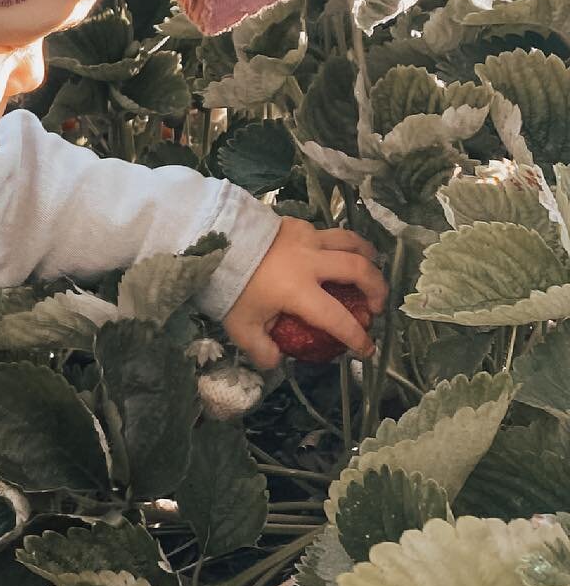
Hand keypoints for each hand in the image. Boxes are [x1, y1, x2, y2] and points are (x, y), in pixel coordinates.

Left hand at [223, 217, 387, 369]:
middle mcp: (310, 261)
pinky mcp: (297, 224)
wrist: (209, 242)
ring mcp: (306, 238)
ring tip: (372, 270)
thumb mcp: (240, 326)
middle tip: (377, 306)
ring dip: (368, 257)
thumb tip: (277, 362)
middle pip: (358, 271)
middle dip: (376, 290)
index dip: (356, 337)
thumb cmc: (227, 287)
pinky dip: (340, 244)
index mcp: (297, 291)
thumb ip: (261, 348)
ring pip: (351, 242)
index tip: (366, 349)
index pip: (337, 319)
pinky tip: (335, 253)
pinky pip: (328, 232)